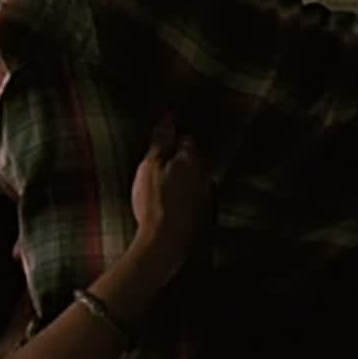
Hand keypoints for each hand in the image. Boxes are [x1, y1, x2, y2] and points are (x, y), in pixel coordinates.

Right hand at [130, 112, 212, 248]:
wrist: (165, 243)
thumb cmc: (155, 202)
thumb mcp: (150, 165)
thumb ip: (162, 139)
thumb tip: (170, 115)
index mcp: (191, 160)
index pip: (186, 140)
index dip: (171, 144)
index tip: (158, 152)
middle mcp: (205, 176)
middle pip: (193, 162)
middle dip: (179, 164)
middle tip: (157, 173)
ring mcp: (207, 198)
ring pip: (196, 183)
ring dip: (184, 185)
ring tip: (162, 195)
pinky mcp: (205, 219)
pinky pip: (196, 204)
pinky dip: (186, 204)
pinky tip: (172, 212)